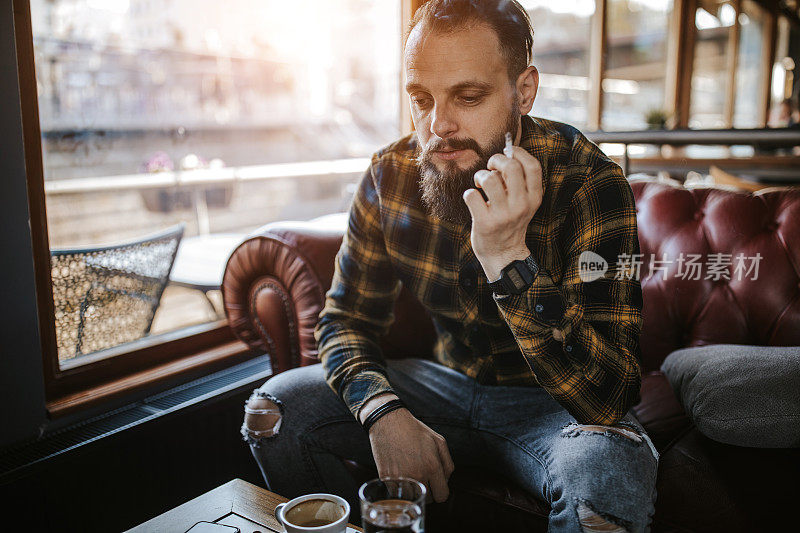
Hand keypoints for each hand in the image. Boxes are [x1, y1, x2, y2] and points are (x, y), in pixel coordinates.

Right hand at [367, 408, 454, 503]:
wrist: (388, 422)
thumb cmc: (414, 430)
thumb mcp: (439, 441)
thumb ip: (448, 464)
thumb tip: (446, 481)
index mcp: (432, 466)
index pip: (442, 496)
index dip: (441, 491)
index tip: (436, 484)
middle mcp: (417, 474)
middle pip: (428, 500)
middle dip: (428, 491)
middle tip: (423, 477)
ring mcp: (401, 477)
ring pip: (412, 499)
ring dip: (414, 491)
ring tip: (411, 476)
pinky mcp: (386, 478)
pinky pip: (397, 494)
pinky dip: (400, 488)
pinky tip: (400, 474)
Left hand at [462, 146, 542, 280]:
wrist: (503, 253)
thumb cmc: (509, 221)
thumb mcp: (523, 203)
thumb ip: (518, 182)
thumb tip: (506, 152)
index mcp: (533, 197)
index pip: (532, 166)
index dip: (518, 152)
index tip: (508, 152)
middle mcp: (521, 205)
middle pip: (511, 167)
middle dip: (496, 159)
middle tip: (490, 167)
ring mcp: (503, 215)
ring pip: (489, 179)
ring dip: (481, 176)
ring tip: (481, 184)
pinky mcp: (485, 223)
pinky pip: (471, 195)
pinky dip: (469, 193)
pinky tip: (474, 200)